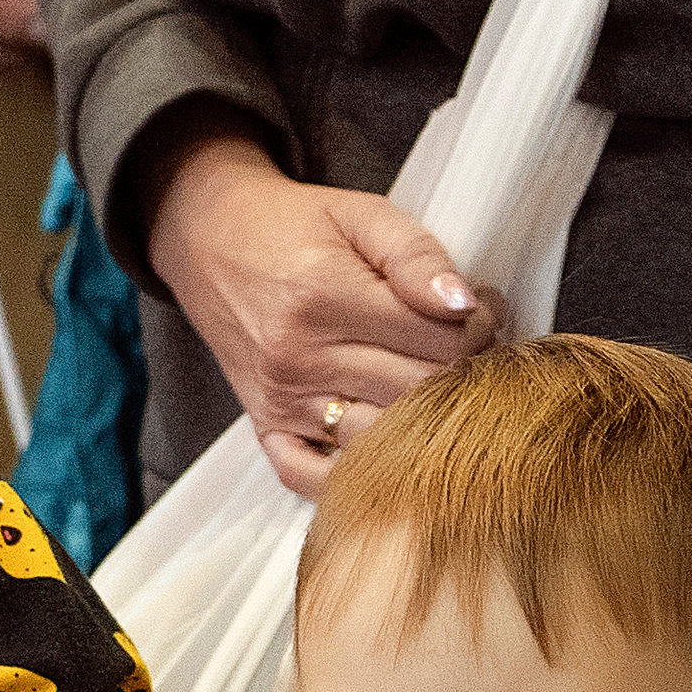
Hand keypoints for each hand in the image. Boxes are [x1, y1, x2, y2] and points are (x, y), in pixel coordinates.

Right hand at [146, 132, 496, 492]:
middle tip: (471, 348)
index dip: (481, 326)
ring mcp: (282, 402)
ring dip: (422, 421)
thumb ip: (416, 254)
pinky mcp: (266, 427)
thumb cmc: (292, 227)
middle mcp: (300, 359)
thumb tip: (465, 302)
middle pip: (418, 394)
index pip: (440, 340)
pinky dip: (353, 473)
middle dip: (462, 372)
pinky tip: (382, 440)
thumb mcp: (360, 214)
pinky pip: (314, 477)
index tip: (483, 309)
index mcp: (327, 298)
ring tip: (433, 383)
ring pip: (381, 440)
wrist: (208, 240)